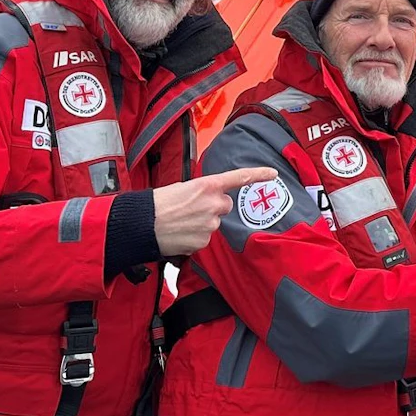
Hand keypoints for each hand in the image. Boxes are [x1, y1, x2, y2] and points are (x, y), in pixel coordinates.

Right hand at [152, 168, 278, 255]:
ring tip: (181, 222)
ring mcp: (211, 223)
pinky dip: (195, 236)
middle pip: (225, 205)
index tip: (273, 174)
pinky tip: (180, 233)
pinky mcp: (204, 240)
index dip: (258, 174)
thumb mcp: (183, 188)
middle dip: (213, 207)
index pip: (238, 178)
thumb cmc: (158, 203)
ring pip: (214, 223)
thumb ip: (203, 192)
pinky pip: (204, 238)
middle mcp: (213, 203)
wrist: (142, 224)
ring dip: (202, 222)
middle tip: (191, 209)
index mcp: (208, 185)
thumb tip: (209, 199)